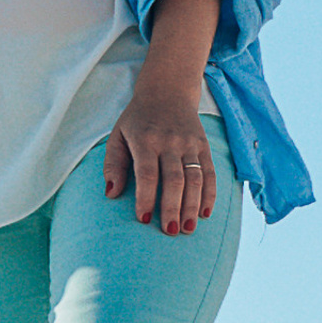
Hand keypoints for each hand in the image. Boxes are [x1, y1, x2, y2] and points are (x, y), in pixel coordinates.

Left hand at [103, 92, 216, 233]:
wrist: (168, 91)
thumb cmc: (136, 120)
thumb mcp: (117, 135)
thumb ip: (113, 164)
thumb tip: (111, 194)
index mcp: (145, 140)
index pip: (147, 174)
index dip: (146, 198)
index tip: (144, 219)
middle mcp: (170, 142)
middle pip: (174, 180)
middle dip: (172, 208)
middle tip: (170, 231)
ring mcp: (190, 144)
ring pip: (195, 179)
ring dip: (193, 206)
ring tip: (188, 228)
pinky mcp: (204, 146)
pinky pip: (210, 172)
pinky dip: (210, 194)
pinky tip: (206, 213)